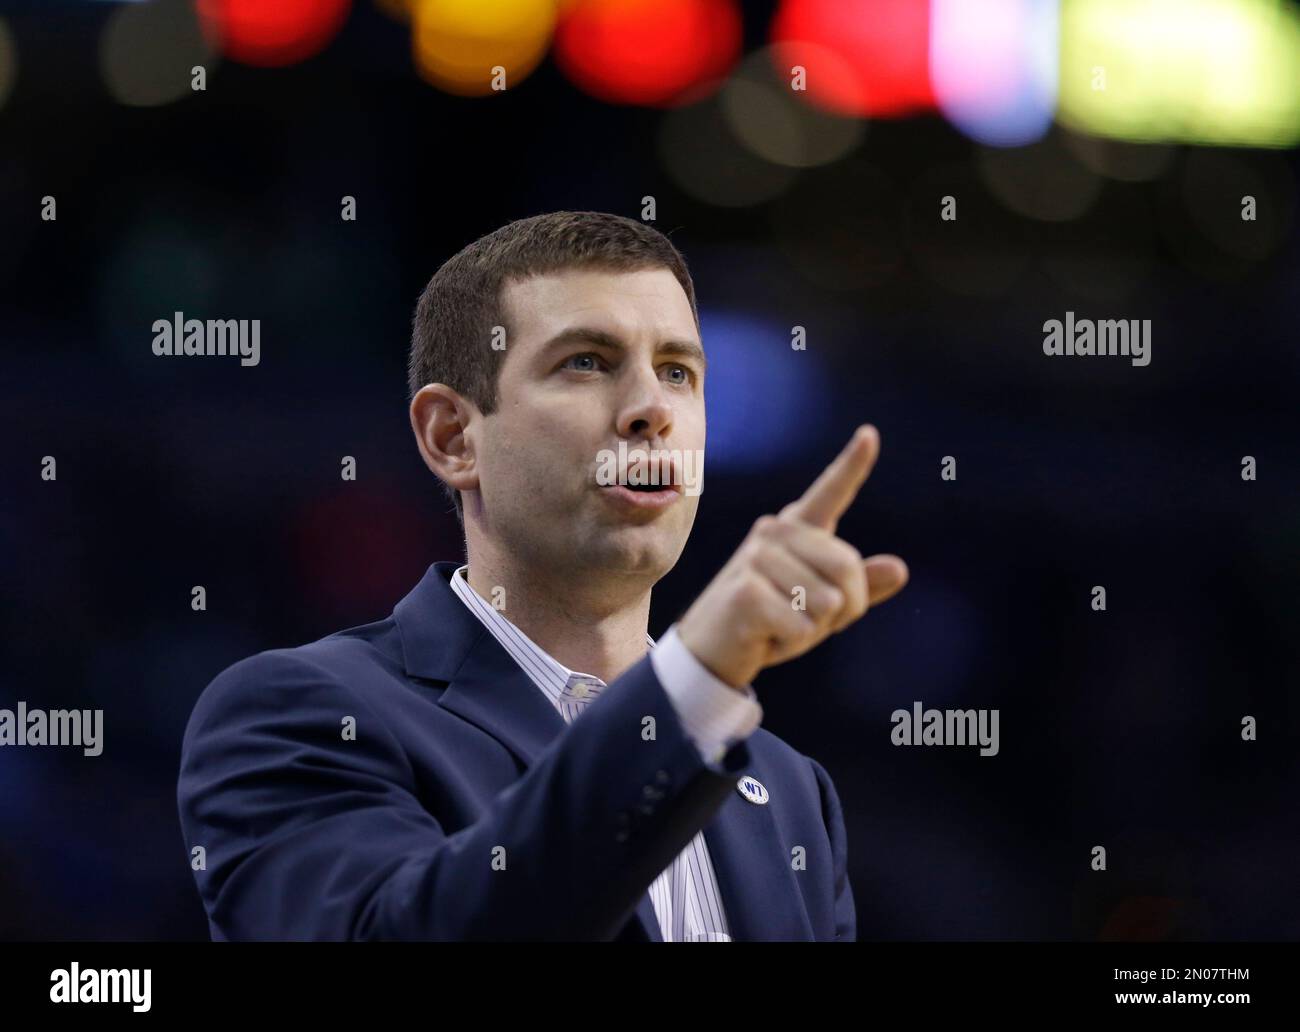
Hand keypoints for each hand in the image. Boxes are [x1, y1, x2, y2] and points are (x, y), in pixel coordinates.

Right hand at [677, 425, 907, 688]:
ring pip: (828, 603)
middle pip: (848, 568)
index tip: (871, 434)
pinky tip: (766, 638)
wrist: (710, 649)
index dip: (853, 465)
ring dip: (814, 629)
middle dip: (844, 608)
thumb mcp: (821, 604)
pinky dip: (793, 644)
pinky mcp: (746, 591)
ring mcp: (756, 557)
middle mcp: (774, 531)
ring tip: (780, 626)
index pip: (830, 493)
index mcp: (796, 528)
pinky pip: (804, 627)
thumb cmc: (772, 622)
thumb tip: (899, 569)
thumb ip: (859, 587)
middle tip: (807, 620)